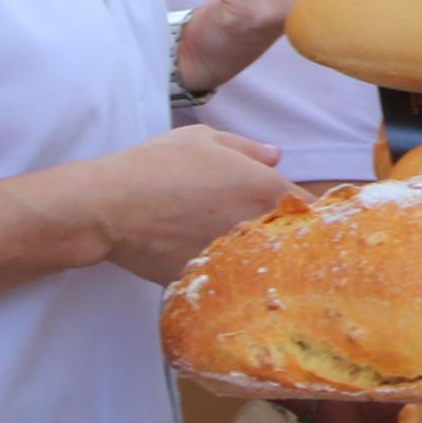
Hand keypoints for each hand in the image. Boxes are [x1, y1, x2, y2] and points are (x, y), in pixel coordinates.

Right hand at [78, 126, 292, 283]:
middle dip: (284, 240)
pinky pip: (228, 283)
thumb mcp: (203, 139)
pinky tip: (209, 266)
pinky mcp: (208, 281)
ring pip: (263, 267)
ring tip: (236, 253)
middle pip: (292, 242)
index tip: (291, 214)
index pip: (310, 209)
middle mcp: (257, 226)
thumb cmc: (157, 165)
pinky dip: (225, 278)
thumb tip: (276, 157)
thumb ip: (247, 148)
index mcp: (265, 189)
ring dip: (257, 262)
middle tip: (263, 235)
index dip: (304, 213)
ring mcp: (234, 258)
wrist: (111, 207)